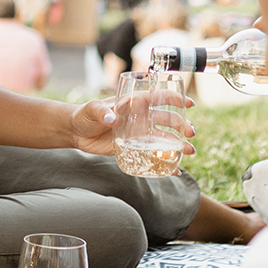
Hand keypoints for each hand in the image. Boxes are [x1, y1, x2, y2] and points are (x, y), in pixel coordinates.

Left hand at [67, 91, 194, 158]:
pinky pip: (153, 154)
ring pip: (164, 137)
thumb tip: (111, 118)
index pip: (159, 97)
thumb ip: (100, 111)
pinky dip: (164, 162)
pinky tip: (174, 169)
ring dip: (178, 144)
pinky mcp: (134, 148)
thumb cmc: (84, 115)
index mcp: (134, 102)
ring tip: (189, 151)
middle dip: (182, 125)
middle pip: (167, 119)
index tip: (189, 104)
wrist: (77, 132)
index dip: (175, 98)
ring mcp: (139, 133)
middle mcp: (141, 117)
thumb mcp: (91, 109)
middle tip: (190, 134)